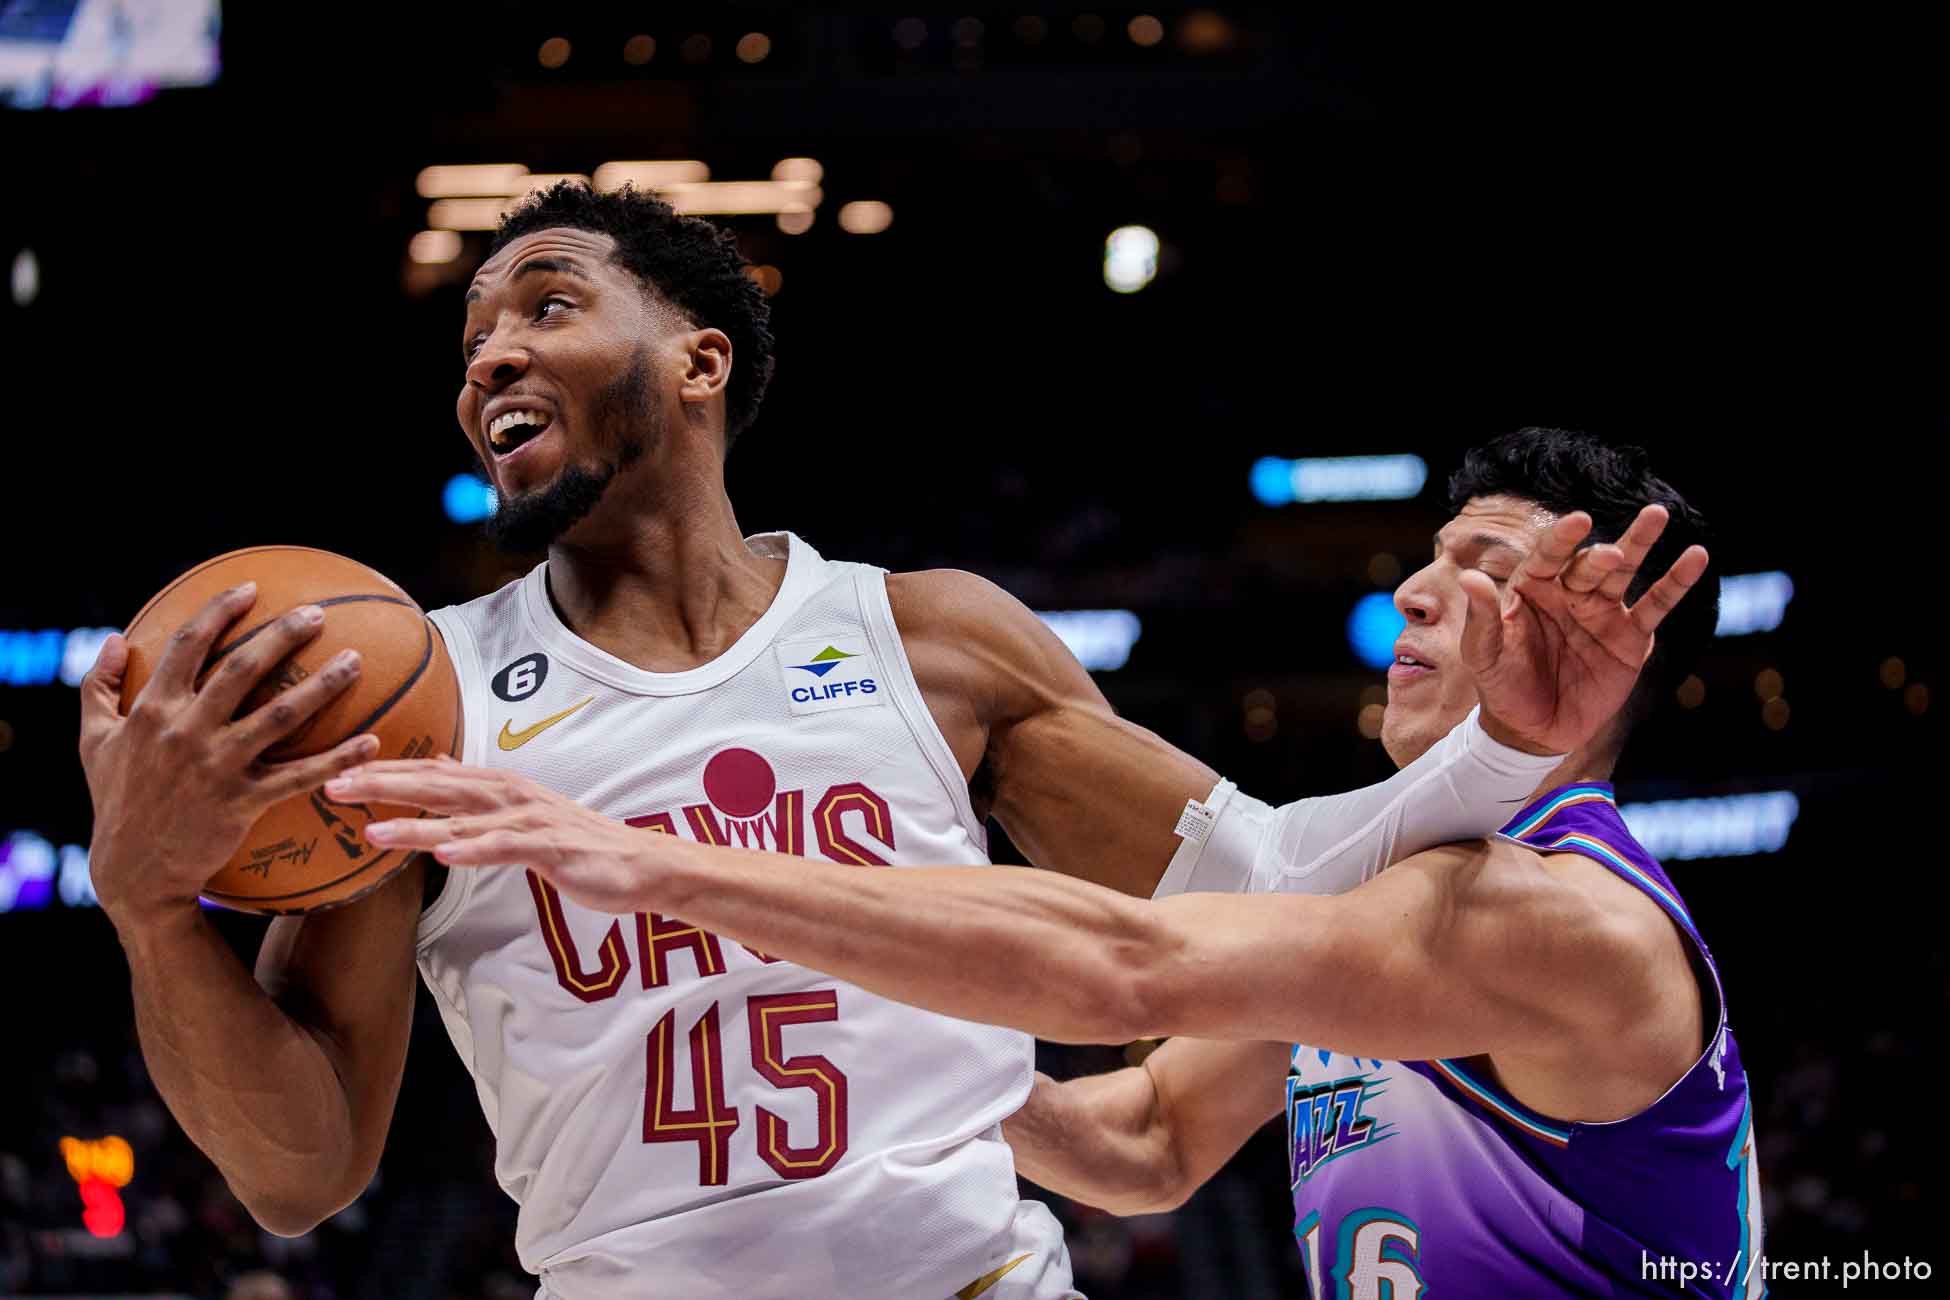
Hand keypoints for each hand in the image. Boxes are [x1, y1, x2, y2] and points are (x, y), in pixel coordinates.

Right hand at [80, 583, 377, 927]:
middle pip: (243, 668)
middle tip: (318, 614)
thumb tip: (113, 638)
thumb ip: (98, 687)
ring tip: (355, 662)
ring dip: (322, 686)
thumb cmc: (117, 800)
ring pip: (280, 715)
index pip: (187, 644)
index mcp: (151, 710)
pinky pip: (299, 776)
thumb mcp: (94, 742)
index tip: (250, 588)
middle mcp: (185, 731)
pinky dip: (338, 759)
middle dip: (283, 635)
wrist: (135, 872)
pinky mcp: (243, 802)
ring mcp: (216, 766)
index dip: (219, 610)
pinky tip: (372, 742)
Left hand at [335, 762, 666, 914]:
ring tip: (371, 832)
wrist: (639, 863)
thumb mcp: (521, 811)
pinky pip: (505, 848)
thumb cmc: (578, 843)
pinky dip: (474, 850)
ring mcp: (530, 820)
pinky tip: (444, 856)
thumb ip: (477, 791)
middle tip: (331, 786)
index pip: (431, 773)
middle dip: (383, 785)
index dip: (384, 771)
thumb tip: (438, 764)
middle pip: (437, 785)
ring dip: (416, 824)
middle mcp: (511, 794)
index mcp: (500, 786)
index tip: (336, 771)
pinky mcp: (550, 848)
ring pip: (463, 818)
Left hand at [1462, 505, 1709, 755]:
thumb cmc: (1501, 686)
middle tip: (1613, 555)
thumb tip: (1469, 577)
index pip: (1547, 557)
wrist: (1530, 731)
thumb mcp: (1484, 653)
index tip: (1577, 521)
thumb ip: (1484, 616)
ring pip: (1625, 572)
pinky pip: (1655, 607)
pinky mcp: (1631, 638)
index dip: (1561, 539)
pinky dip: (1676, 582)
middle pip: (1589, 564)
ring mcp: (1603, 612)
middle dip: (1602, 556)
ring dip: (1641, 542)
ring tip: (1657, 514)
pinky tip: (1695, 557)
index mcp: (1533, 588)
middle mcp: (1569, 592)